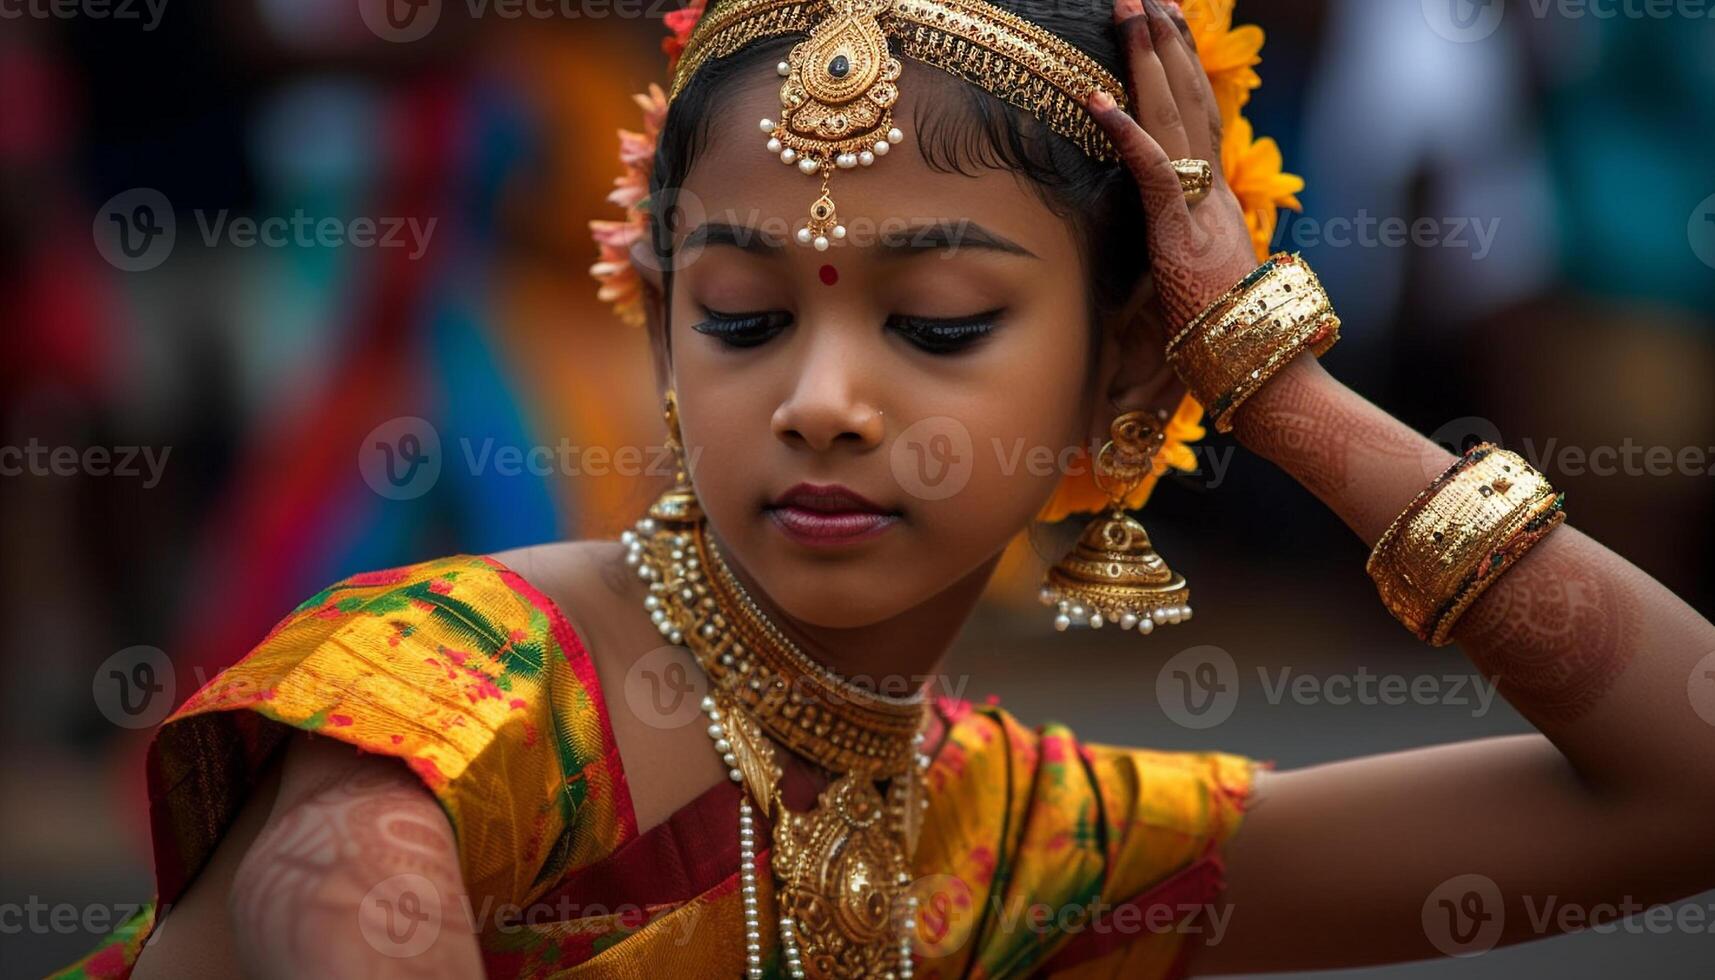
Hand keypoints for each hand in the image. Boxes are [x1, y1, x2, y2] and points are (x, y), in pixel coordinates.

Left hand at [1086, 0, 1260, 331]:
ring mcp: (1201, 211)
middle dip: (1166, 44)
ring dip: (1149, 60)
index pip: (1201, 123)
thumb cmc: (1230, 351)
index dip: (1183, 73)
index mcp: (1219, 207)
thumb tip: (1168, 266)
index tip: (1167, 30)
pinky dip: (1125, 132)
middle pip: (1192, 102)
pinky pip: (1153, 171)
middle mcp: (1216, 196)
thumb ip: (1178, 269)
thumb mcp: (1197, 294)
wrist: (1264, 379)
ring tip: (1130, 9)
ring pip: (1175, 118)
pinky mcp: (1182, 235)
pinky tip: (1096, 97)